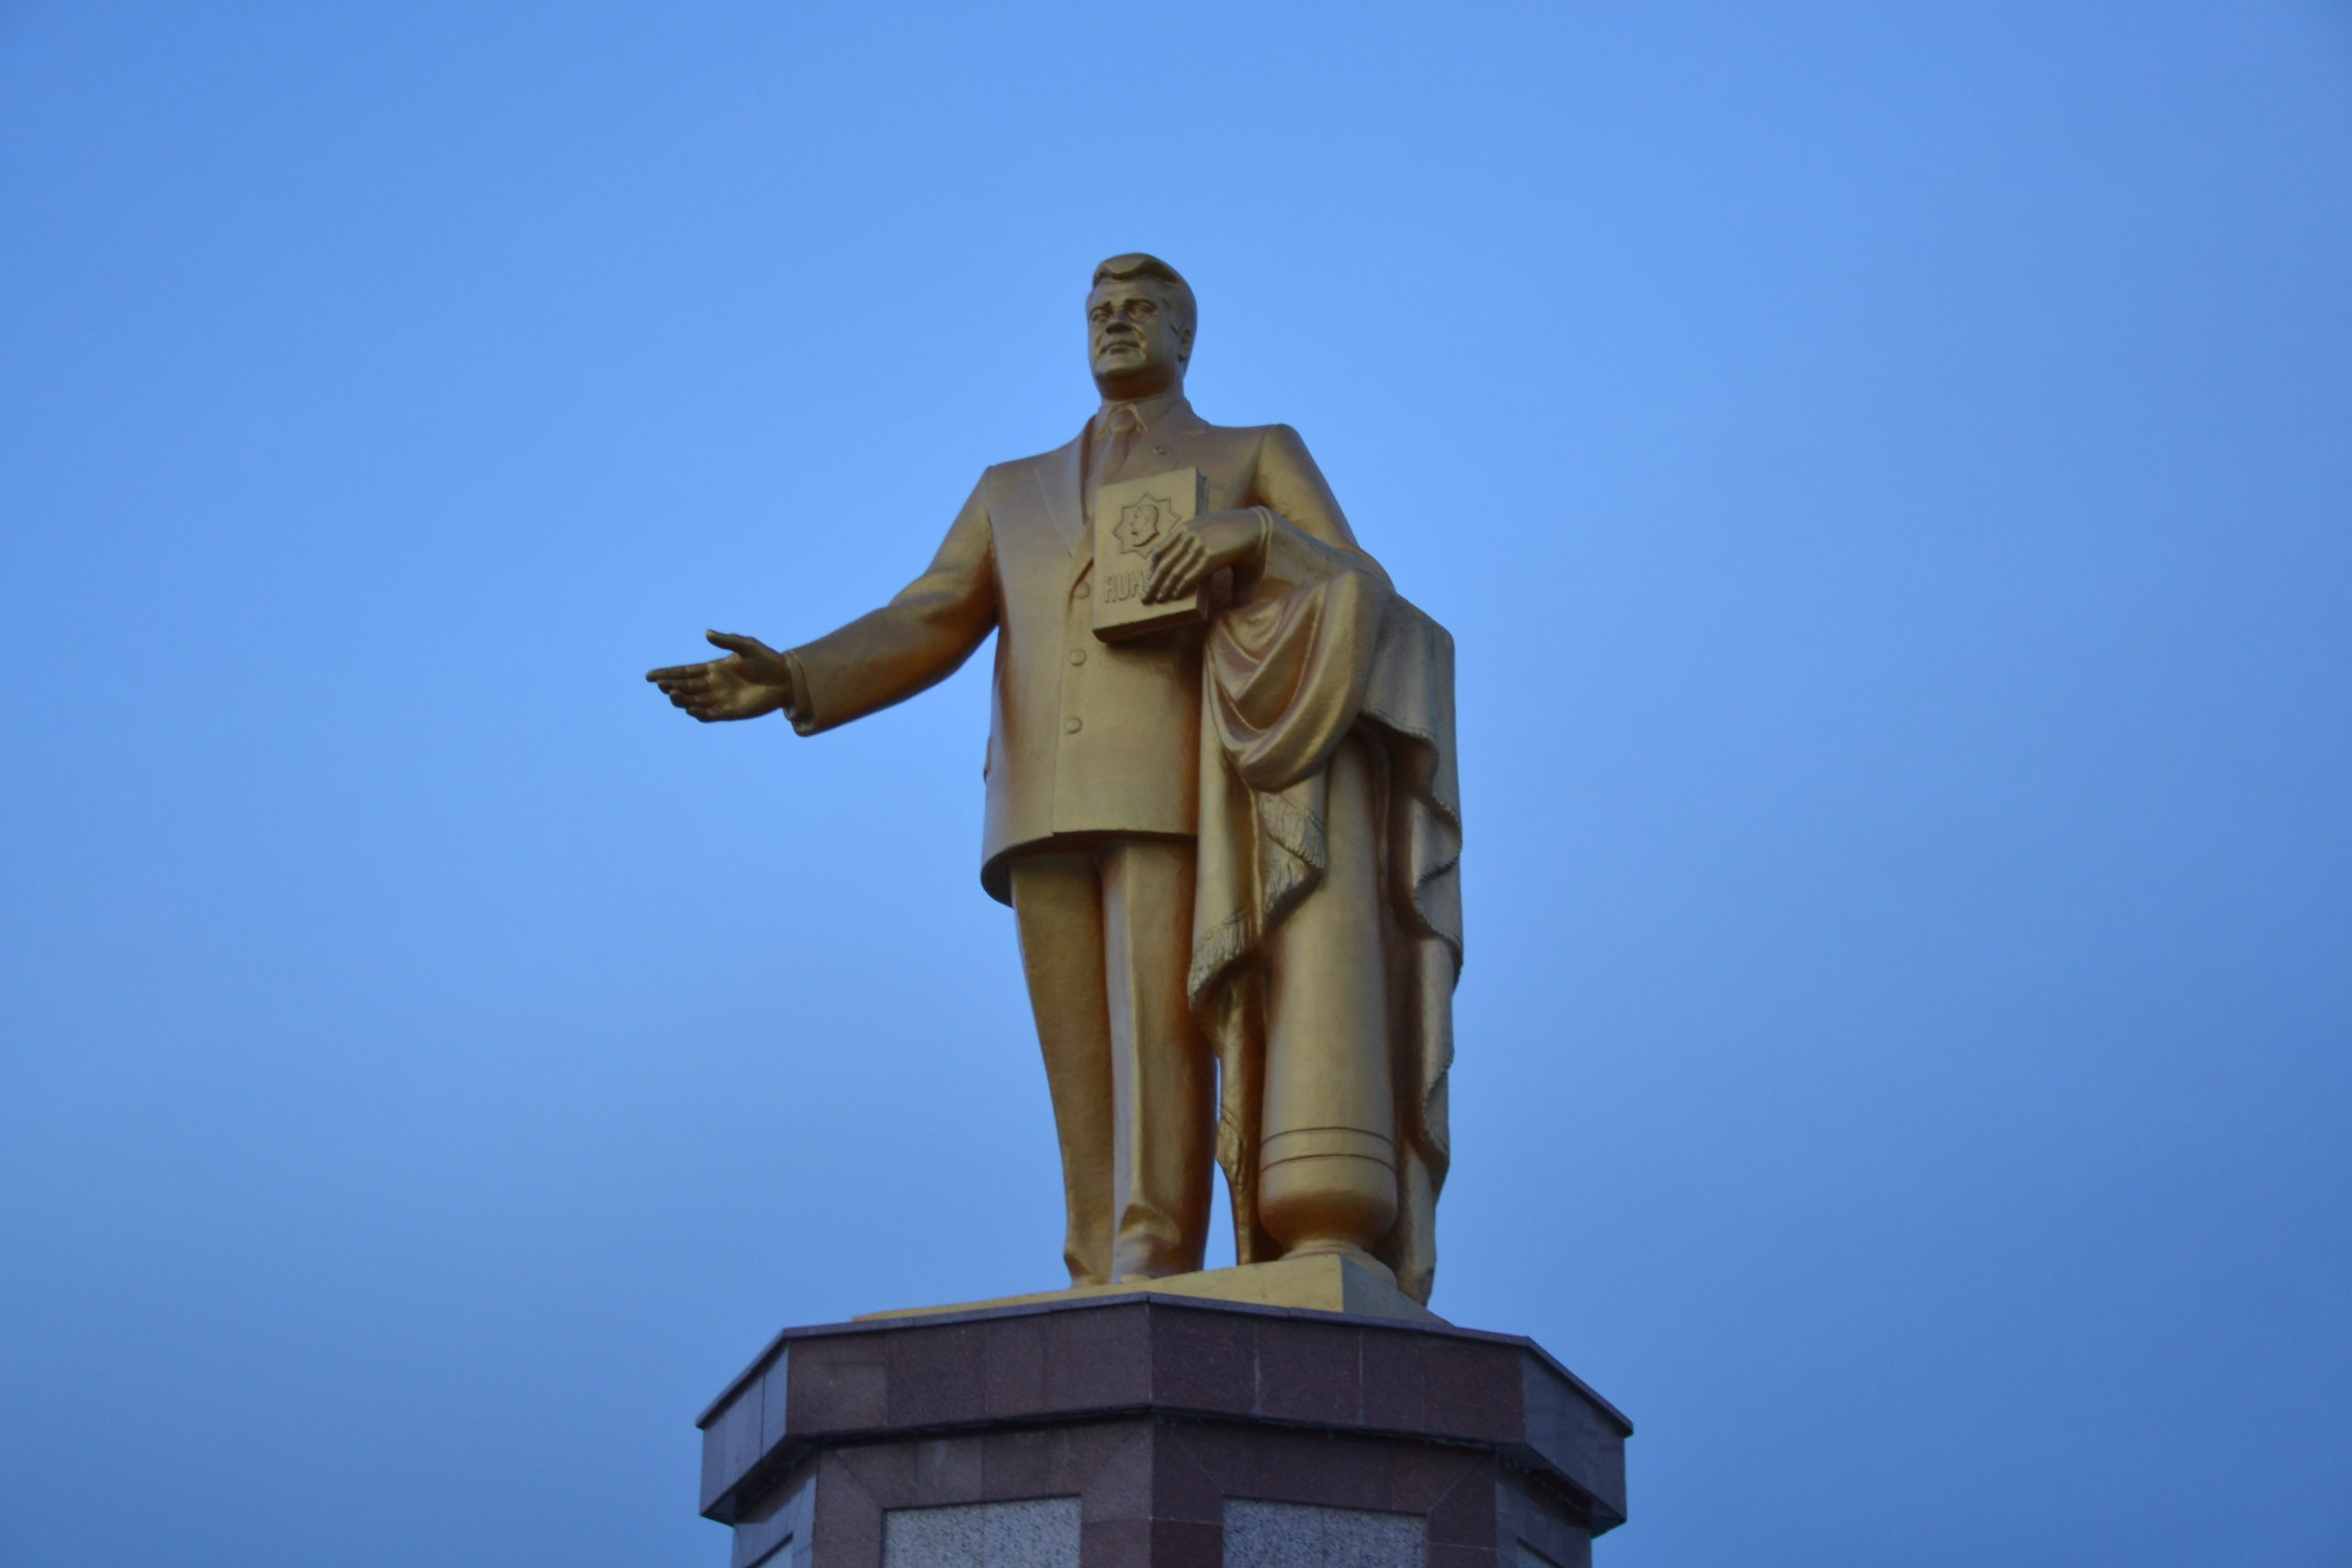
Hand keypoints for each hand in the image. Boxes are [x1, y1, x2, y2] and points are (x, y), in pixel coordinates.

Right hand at [645, 630, 792, 721]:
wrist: (786, 679)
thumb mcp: (747, 646)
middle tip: (661, 686)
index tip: (650, 676)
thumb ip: (728, 641)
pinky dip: (699, 714)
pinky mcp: (730, 712)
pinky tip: (692, 710)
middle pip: (685, 687)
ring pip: (693, 702)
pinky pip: (709, 715)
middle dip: (670, 687)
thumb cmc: (768, 660)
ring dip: (682, 700)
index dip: (667, 674)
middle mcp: (713, 685)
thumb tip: (707, 633)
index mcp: (713, 669)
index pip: (684, 672)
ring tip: (674, 695)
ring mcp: (720, 699)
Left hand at [1143, 509, 1262, 603]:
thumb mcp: (1210, 534)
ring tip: (1158, 600)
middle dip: (1152, 582)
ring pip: (1174, 570)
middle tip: (1144, 597)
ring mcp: (1199, 543)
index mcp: (1186, 527)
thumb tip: (1189, 570)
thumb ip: (1196, 547)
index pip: (1159, 549)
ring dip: (1164, 588)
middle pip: (1162, 562)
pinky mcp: (1210, 555)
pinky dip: (1180, 587)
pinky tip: (1175, 596)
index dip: (1150, 569)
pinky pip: (1190, 574)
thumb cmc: (1236, 534)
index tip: (1147, 582)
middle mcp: (1189, 533)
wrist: (1258, 528)